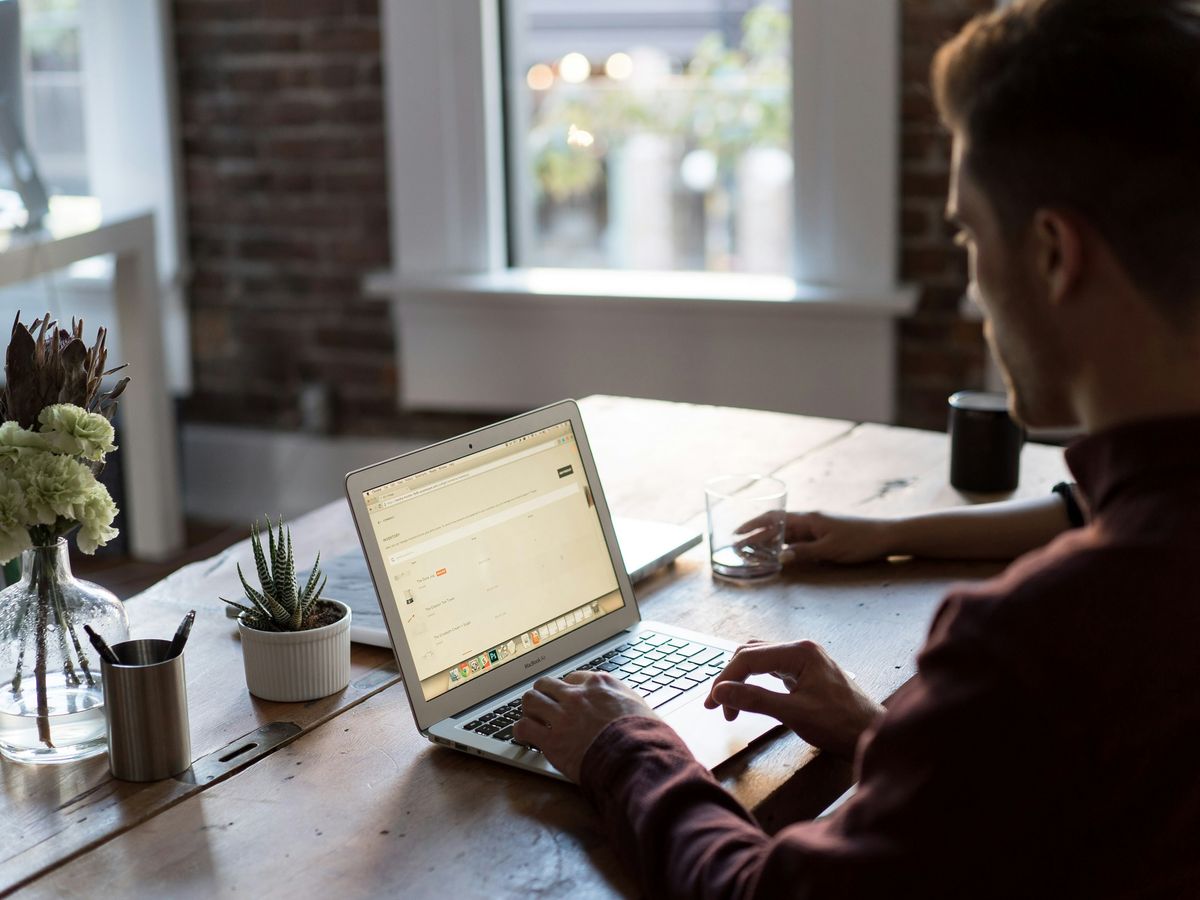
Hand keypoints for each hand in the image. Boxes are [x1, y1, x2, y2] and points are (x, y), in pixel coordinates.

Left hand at [514, 671, 653, 781]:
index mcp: (600, 685)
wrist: (636, 757)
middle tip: (544, 706)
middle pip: (546, 684)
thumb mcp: (641, 708)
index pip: (574, 678)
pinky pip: (524, 727)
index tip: (567, 698)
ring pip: (530, 700)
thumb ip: (626, 703)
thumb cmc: (646, 736)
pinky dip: (521, 731)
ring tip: (530, 718)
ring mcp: (562, 716)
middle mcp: (578, 695)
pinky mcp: (551, 740)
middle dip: (543, 694)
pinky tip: (524, 737)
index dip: (568, 689)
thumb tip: (629, 710)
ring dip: (529, 709)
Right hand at [704, 640, 882, 757]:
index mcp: (799, 652)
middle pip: (751, 654)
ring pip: (759, 660)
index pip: (749, 658)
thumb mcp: (794, 714)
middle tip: (717, 707)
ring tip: (730, 705)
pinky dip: (755, 682)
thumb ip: (755, 700)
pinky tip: (750, 697)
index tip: (712, 704)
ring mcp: (804, 659)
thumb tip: (720, 692)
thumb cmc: (841, 725)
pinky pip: (771, 669)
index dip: (725, 680)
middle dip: (730, 679)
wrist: (872, 734)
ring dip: (741, 680)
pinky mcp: (805, 672)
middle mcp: (801, 649)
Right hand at [738, 511, 891, 564]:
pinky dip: (784, 547)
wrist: (886, 536)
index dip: (753, 525)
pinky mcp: (824, 536)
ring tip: (752, 552)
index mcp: (808, 519)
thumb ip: (804, 553)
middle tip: (738, 547)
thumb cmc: (860, 541)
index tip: (736, 533)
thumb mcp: (830, 550)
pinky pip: (798, 540)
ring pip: (786, 534)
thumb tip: (780, 557)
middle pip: (776, 526)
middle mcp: (809, 521)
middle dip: (756, 535)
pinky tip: (778, 555)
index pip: (774, 519)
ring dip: (768, 542)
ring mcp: (816, 528)